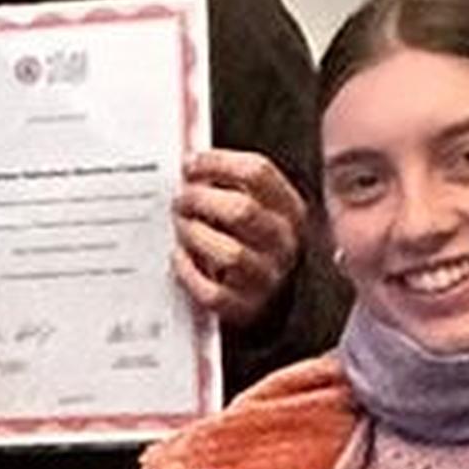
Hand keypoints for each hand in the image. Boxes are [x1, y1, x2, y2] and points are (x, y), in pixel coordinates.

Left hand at [170, 145, 310, 326]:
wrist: (271, 297)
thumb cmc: (253, 242)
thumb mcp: (256, 208)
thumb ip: (230, 183)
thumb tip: (189, 161)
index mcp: (290, 209)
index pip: (258, 172)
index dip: (217, 163)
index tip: (190, 164)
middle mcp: (284, 243)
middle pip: (243, 210)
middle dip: (201, 199)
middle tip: (179, 199)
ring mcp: (267, 278)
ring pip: (230, 253)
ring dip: (195, 234)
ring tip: (180, 226)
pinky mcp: (246, 307)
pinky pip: (213, 292)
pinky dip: (189, 272)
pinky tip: (179, 257)